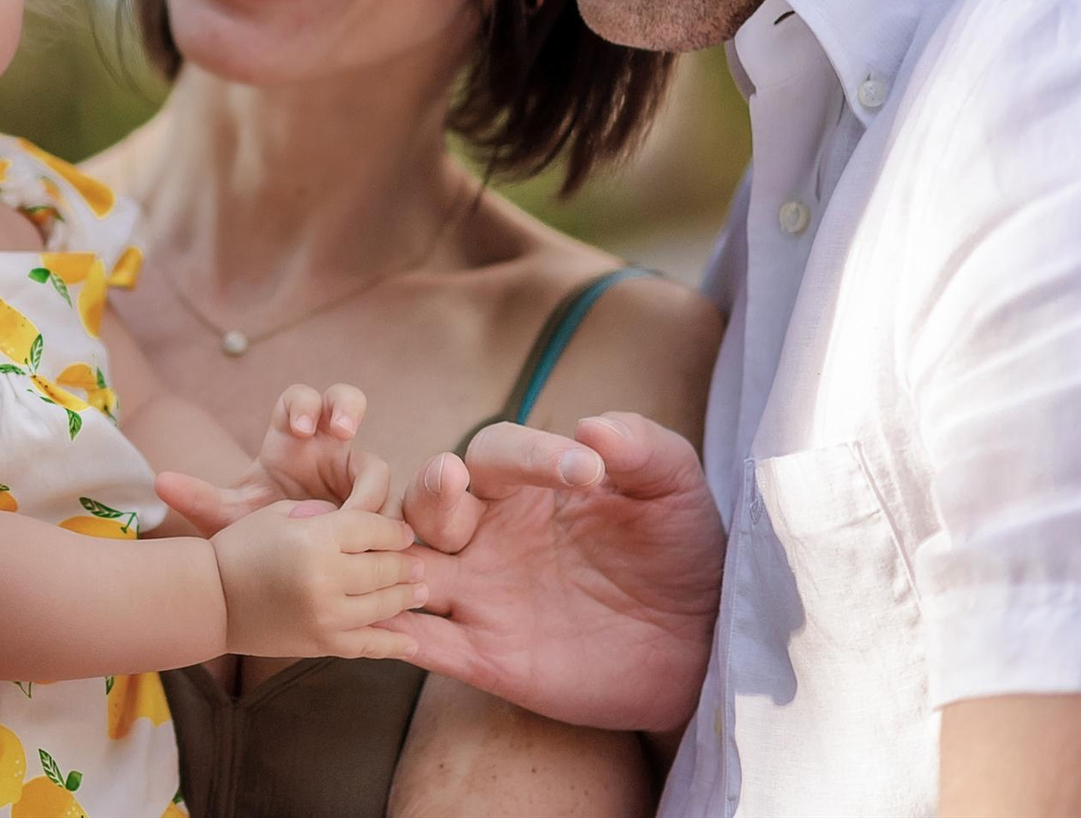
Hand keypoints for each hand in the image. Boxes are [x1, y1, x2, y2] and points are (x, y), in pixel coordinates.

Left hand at [156, 382, 391, 535]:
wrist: (284, 567)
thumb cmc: (258, 527)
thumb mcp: (231, 517)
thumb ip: (200, 500)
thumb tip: (160, 483)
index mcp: (289, 440)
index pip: (297, 401)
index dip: (302, 406)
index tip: (301, 430)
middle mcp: (327, 447)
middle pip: (345, 401)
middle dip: (346, 406)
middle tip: (342, 429)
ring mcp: (354, 475)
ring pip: (376, 458)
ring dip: (374, 477)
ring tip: (365, 504)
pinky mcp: (375, 509)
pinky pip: (390, 504)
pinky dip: (387, 518)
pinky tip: (378, 538)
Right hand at [208, 496, 419, 659]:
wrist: (210, 599)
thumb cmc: (241, 548)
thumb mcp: (279, 515)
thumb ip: (326, 515)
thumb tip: (369, 525)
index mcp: (315, 538)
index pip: (373, 529)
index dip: (394, 530)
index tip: (404, 533)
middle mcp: (326, 577)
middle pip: (385, 567)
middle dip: (407, 564)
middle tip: (420, 564)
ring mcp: (326, 615)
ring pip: (385, 605)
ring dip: (407, 597)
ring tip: (420, 592)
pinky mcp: (322, 644)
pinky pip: (369, 645)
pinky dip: (394, 644)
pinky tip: (411, 641)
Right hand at [397, 414, 723, 732]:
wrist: (700, 650)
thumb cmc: (681, 556)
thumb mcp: (675, 491)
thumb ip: (643, 447)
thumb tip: (592, 425)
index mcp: (528, 486)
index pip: (498, 451)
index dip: (531, 452)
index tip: (587, 471)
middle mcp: (490, 532)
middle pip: (427, 499)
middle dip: (430, 489)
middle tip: (451, 480)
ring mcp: (481, 593)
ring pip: (411, 563)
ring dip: (395, 556)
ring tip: (408, 558)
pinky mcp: (484, 654)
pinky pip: (423, 640)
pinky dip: (392, 631)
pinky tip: (381, 625)